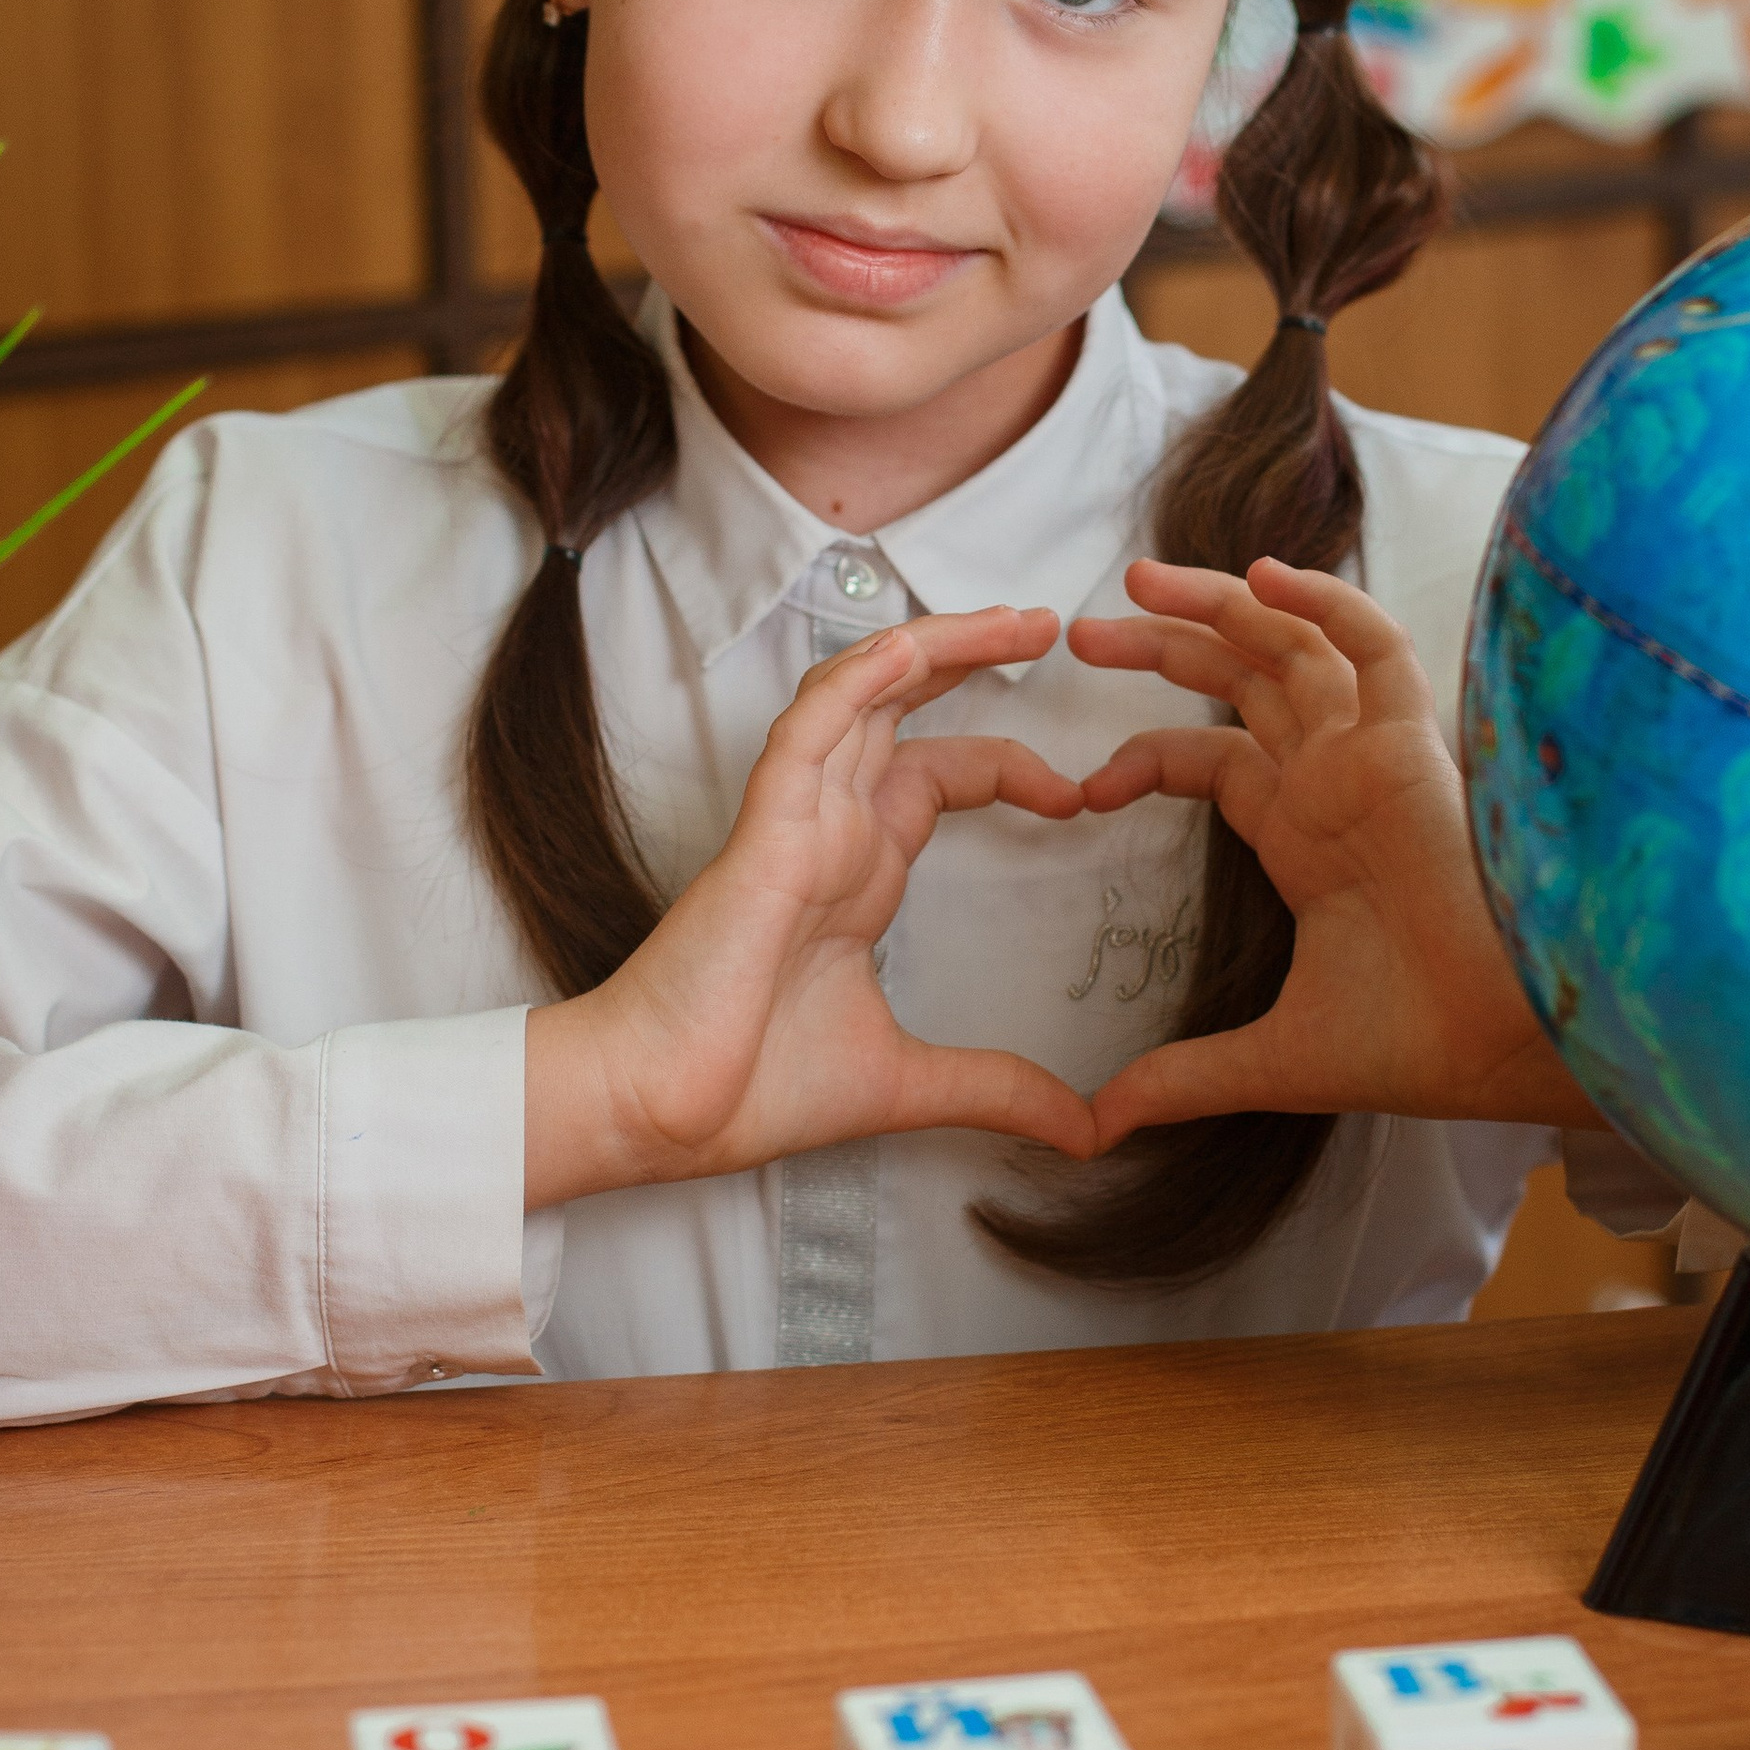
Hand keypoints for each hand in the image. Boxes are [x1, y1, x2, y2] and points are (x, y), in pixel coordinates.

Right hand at [525, 608, 1097, 1203]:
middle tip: (1049, 625)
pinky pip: (807, 731)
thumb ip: (998, 1090)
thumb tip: (1086, 1131)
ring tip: (1012, 618)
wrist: (663, 1113)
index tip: (1078, 793)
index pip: (940, 775)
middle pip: (903, 708)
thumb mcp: (908, 1083)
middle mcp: (829, 830)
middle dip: (974, 658)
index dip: (1010, 765)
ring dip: (933, 646)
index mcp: (857, 871)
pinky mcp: (764, 833)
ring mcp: (795, 822)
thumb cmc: (749, 1087)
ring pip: (862, 697)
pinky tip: (909, 649)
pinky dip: (855, 683)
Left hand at [1068, 558, 1596, 1149]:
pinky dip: (1325, 603)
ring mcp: (1374, 756)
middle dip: (1166, 645)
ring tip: (1140, 579)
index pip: (1214, 759)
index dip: (1143, 756)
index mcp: (1305, 836)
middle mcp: (1336, 782)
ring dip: (1221, 604)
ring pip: (1294, 646)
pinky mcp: (1413, 745)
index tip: (1080, 789)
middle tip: (1086, 625)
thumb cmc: (1416, 1045)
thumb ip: (1181, 1077)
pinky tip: (1263, 576)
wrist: (1500, 1048)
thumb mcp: (1272, 1057)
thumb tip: (1095, 1127)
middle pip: (1243, 682)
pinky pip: (1376, 647)